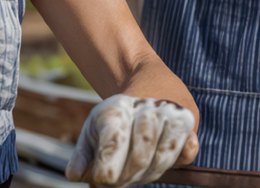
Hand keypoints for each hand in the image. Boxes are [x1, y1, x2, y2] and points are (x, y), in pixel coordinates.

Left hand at [66, 95, 197, 186]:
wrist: (147, 83)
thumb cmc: (117, 116)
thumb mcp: (94, 129)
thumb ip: (83, 154)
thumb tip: (73, 176)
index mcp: (115, 109)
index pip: (114, 141)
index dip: (109, 164)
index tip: (102, 180)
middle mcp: (143, 108)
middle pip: (139, 157)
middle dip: (127, 177)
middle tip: (117, 182)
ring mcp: (167, 112)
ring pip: (162, 160)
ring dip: (147, 175)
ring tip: (135, 173)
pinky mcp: (186, 119)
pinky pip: (185, 155)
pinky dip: (173, 164)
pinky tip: (160, 159)